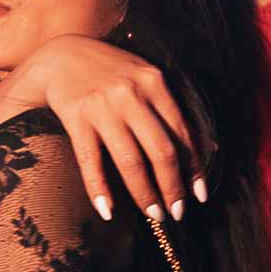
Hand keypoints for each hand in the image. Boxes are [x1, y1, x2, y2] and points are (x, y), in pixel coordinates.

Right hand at [11, 36, 206, 220]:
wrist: (60, 56)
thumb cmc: (110, 71)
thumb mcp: (145, 78)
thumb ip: (172, 109)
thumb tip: (211, 147)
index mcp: (154, 83)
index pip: (182, 133)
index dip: (193, 168)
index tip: (199, 195)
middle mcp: (131, 95)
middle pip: (161, 151)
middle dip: (173, 187)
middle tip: (177, 213)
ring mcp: (103, 107)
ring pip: (130, 161)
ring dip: (144, 193)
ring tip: (154, 215)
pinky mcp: (76, 117)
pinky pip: (90, 161)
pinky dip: (99, 189)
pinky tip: (107, 211)